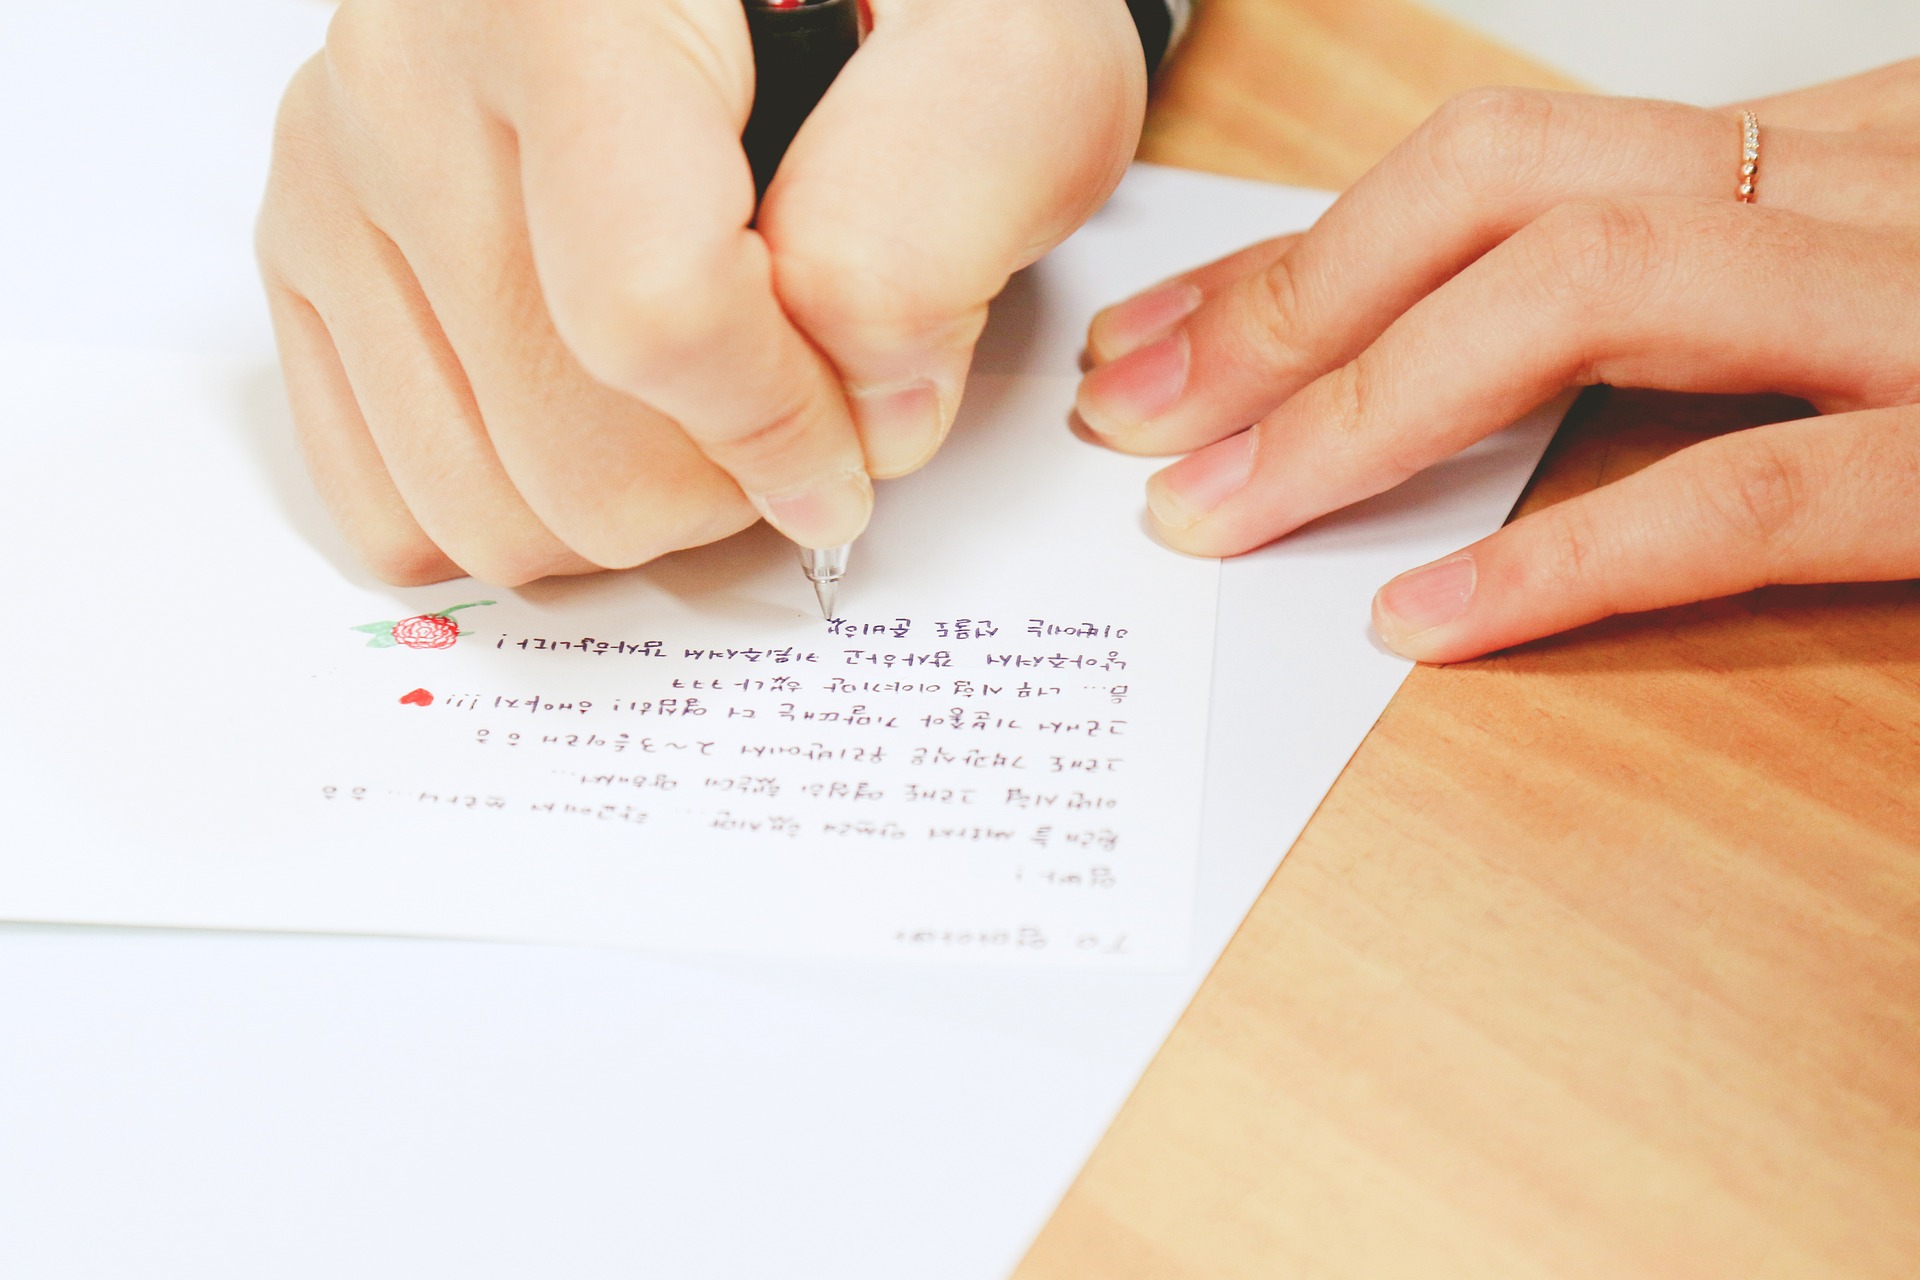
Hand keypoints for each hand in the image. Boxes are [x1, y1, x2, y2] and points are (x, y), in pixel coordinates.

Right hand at [259, 0, 1144, 584]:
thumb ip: (950, 209)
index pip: (653, 308)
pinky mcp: (307, 254)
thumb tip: (868, 417)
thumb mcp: (994, 46)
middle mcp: (409, 79)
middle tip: (792, 413)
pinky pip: (398, 503)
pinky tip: (604, 429)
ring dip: (634, 507)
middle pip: (569, 448)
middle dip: (724, 482)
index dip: (780, 426)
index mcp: (570, 4)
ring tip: (705, 411)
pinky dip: (527, 511)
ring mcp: (336, 174)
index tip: (854, 447)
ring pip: (483, 506)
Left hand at [1075, 62, 1919, 661]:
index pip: (1496, 172)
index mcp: (1814, 153)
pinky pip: (1741, 497)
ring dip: (1363, 407)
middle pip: (1506, 189)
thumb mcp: (1857, 282)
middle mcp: (1852, 191)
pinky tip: (1421, 616)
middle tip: (1142, 418)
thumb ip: (1690, 302)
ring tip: (1222, 513)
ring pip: (1589, 291)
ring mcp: (1915, 311)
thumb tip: (1448, 360)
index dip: (1299, 257)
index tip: (1157, 338)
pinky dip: (1559, 552)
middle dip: (1291, 305)